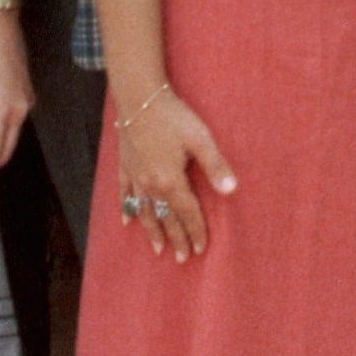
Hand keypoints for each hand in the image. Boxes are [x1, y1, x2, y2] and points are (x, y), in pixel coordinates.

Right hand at [114, 86, 235, 261]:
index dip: (196, 231)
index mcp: (171, 181)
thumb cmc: (174, 117)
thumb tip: (232, 191)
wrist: (139, 97)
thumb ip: (215, 166)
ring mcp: (135, 177)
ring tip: (158, 248)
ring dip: (152, 231)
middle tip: (184, 258)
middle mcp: (150, 184)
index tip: (202, 249)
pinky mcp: (124, 166)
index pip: (187, 213)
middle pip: (165, 218)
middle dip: (176, 238)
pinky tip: (126, 220)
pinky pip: (124, 194)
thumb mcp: (200, 139)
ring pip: (143, 212)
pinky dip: (127, 209)